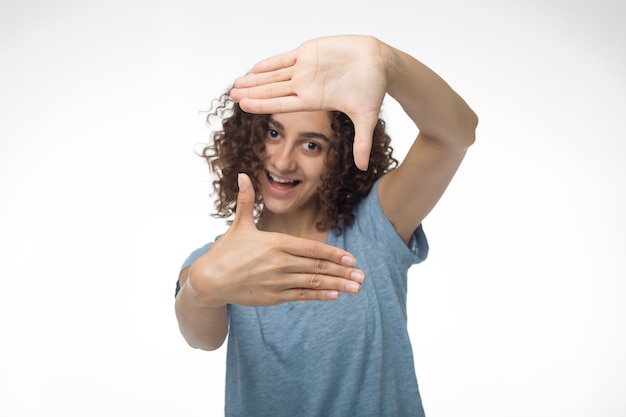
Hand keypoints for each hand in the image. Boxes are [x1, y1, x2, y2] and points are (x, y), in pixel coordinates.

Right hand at [188, 173, 364, 306]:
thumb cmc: (226, 251)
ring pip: (313, 283)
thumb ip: (247, 200)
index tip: (351, 259)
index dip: (334, 254)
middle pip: (318, 267)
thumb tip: (242, 175)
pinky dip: (319, 296)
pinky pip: (301, 295)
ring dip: (337, 286)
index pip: (313, 249)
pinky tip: (334, 296)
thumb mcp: (239, 225)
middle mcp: (280, 263)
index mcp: (276, 243)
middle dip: (342, 272)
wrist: (209, 280)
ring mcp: (278, 282)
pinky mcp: (273, 297)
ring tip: (356, 288)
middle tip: (362, 276)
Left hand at [229, 35, 388, 170]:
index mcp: (313, 100)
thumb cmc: (374, 87)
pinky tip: (255, 67)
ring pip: (274, 74)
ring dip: (255, 78)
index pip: (281, 104)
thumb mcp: (366, 117)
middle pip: (272, 90)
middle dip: (251, 92)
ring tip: (237, 81)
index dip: (261, 105)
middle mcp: (305, 85)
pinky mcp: (310, 52)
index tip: (243, 106)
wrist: (381, 62)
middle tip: (231, 95)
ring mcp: (306, 68)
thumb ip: (361, 142)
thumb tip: (363, 168)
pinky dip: (270, 62)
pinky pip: (285, 58)